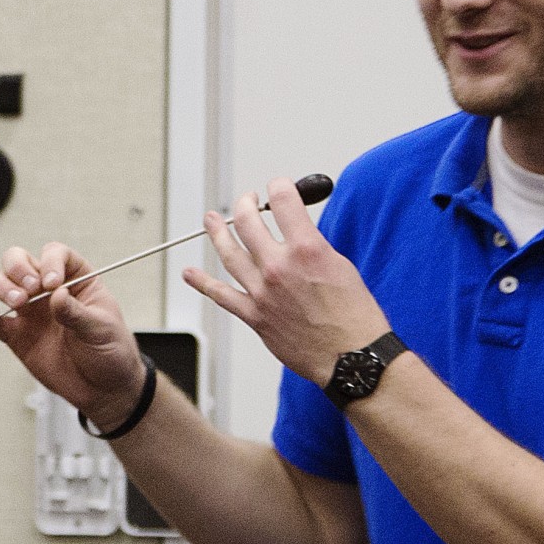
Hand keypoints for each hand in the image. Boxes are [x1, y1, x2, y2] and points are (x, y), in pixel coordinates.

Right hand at [0, 242, 149, 428]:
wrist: (102, 388)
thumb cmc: (110, 351)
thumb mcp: (101, 329)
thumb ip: (76, 313)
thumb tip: (57, 295)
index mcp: (75, 280)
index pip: (55, 254)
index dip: (50, 262)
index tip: (52, 283)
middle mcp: (48, 290)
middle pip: (20, 261)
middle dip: (18, 269)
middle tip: (28, 290)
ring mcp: (30, 312)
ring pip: (2, 285)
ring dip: (2, 287)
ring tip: (16, 303)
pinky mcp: (17, 335)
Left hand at [185, 179, 391, 386]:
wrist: (350, 356)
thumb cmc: (354, 317)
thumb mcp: (340, 266)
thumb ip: (312, 245)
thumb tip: (295, 232)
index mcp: (307, 249)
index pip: (283, 201)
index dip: (279, 186)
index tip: (278, 186)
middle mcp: (280, 267)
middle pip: (248, 222)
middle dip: (246, 204)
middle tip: (246, 200)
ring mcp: (263, 292)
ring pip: (229, 252)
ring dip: (217, 232)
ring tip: (211, 220)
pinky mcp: (255, 316)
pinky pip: (221, 295)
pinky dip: (202, 283)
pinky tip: (190, 274)